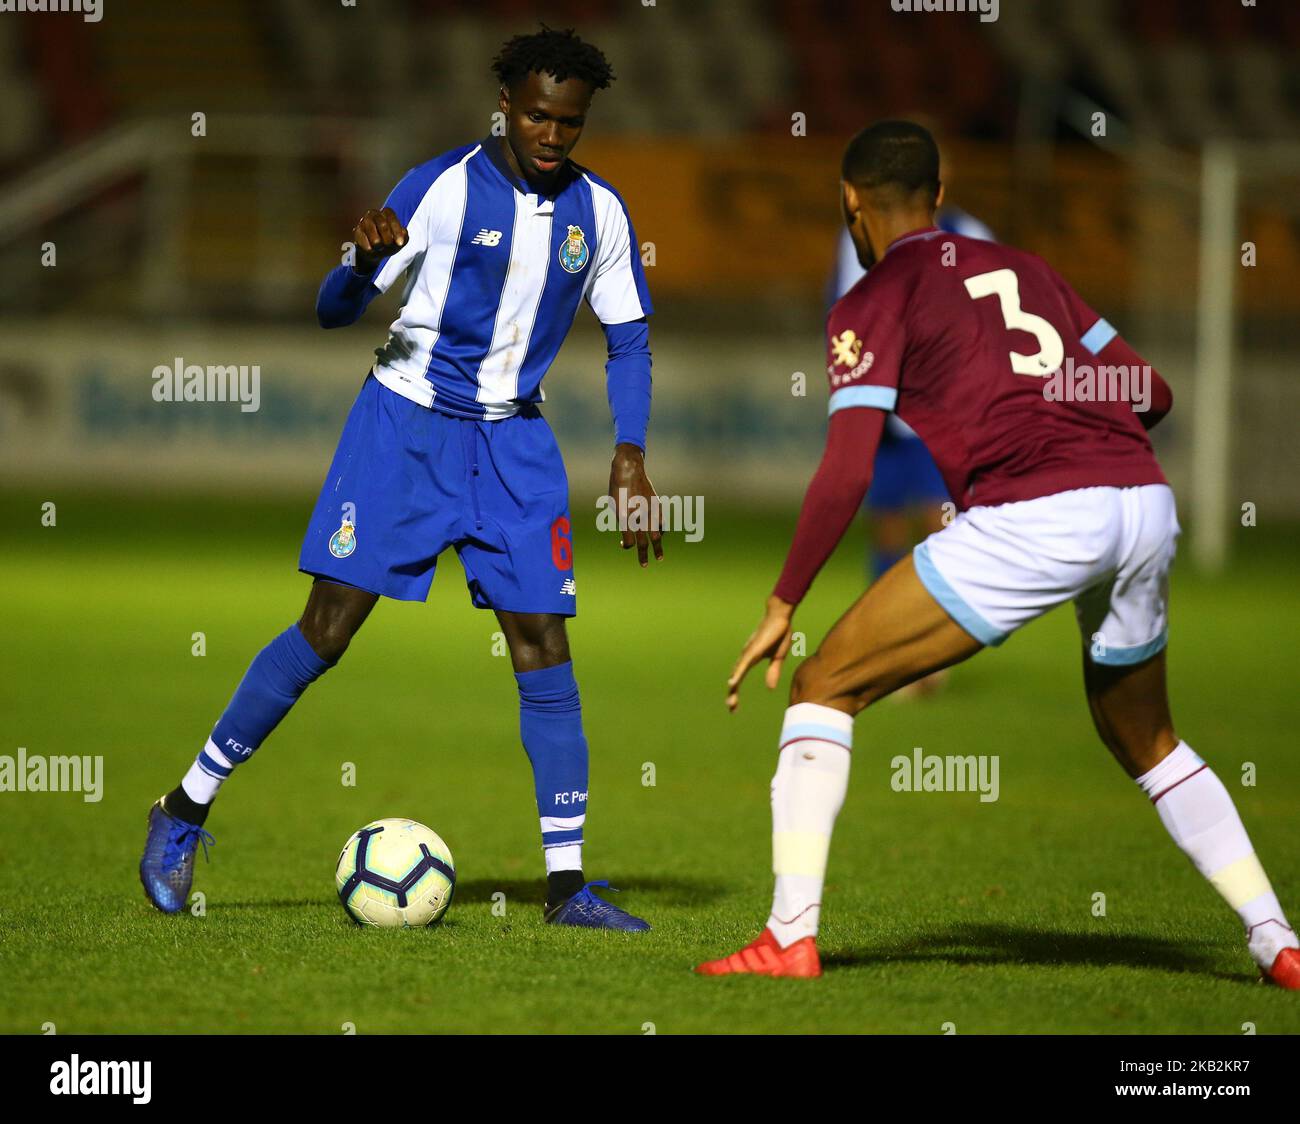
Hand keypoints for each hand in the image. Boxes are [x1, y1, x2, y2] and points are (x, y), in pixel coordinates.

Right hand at [351, 207, 406, 272]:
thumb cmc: (389, 244)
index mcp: (386, 213)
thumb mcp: (400, 242)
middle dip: (387, 236)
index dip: (396, 230)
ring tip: (379, 248)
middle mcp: (374, 214)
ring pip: (370, 229)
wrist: (375, 253)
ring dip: (377, 241)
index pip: (391, 216)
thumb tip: (403, 233)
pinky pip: (361, 237)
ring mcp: (364, 221)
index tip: (400, 243)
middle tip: (388, 245)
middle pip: (381, 222)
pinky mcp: (356, 231)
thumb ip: (404, 237)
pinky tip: (370, 250)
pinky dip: (367, 245)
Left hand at [607, 443, 662, 567]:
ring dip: (657, 548)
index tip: (623, 545)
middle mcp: (638, 516)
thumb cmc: (617, 488)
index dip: (625, 545)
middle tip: (643, 566)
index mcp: (624, 518)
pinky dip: (660, 530)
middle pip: (643, 542)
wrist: (629, 469)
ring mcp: (649, 511)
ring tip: (659, 557)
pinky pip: (661, 523)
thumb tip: (630, 533)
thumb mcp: (614, 506)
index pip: (628, 541)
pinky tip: (659, 535)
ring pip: (656, 535)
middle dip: (643, 556)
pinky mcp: (657, 505)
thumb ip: (621, 521)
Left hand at [726, 595, 795, 711]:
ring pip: (737, 674)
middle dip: (733, 695)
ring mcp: (748, 653)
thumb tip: (769, 688)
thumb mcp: (778, 657)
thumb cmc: (778, 634)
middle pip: (736, 679)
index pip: (740, 679)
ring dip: (733, 689)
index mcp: (751, 660)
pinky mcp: (753, 650)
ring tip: (730, 702)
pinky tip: (732, 683)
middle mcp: (746, 658)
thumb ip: (773, 671)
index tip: (734, 706)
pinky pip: (743, 665)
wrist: (781, 617)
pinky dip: (737, 674)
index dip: (736, 693)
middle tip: (731, 709)